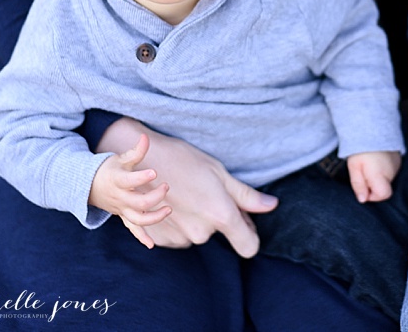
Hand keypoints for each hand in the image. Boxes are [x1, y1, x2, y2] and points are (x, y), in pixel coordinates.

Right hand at [88, 133, 171, 248]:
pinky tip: (151, 245)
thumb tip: (145, 137)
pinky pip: (132, 229)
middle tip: (166, 186)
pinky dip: (141, 237)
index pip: (130, 180)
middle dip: (154, 197)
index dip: (142, 177)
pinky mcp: (124, 216)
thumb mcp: (120, 159)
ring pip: (137, 219)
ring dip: (154, 217)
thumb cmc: (109, 170)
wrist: (89, 186)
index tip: (154, 172)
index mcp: (117, 181)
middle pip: (138, 202)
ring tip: (168, 209)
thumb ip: (136, 151)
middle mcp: (120, 198)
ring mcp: (122, 209)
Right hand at [97, 118, 277, 255]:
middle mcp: (200, 233)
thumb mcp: (218, 172)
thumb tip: (271, 205)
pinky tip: (170, 201)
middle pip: (220, 233)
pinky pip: (178, 235)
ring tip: (185, 193)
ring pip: (198, 233)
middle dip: (218, 216)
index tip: (245, 223)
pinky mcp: (159, 239)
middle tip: (205, 190)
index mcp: (220, 215)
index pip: (248, 246)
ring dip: (196, 219)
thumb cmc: (181, 160)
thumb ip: (246, 195)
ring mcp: (178, 238)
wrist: (136, 162)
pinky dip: (177, 222)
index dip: (250, 234)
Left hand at [346, 150, 401, 202]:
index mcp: (380, 174)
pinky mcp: (398, 160)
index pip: (383, 195)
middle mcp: (391, 171)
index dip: (373, 196)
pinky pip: (391, 171)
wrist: (372, 127)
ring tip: (369, 164)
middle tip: (363, 172)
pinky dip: (383, 169)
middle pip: (384, 187)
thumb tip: (362, 199)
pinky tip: (376, 160)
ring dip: (378, 176)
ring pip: (387, 179)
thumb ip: (358, 184)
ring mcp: (397, 165)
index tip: (364, 187)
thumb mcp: (354, 167)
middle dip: (373, 185)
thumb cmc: (360, 148)